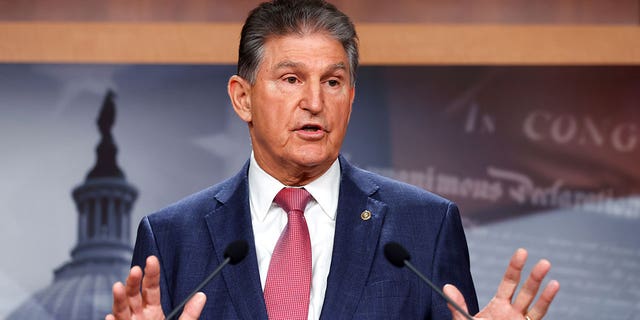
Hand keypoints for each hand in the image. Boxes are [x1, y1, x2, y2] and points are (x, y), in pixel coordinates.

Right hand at [105, 256, 206, 319]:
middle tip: (136, 269)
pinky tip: (110, 317)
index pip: (151, 288)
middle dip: (133, 282)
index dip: (151, 274)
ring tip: (119, 286)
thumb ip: (190, 314)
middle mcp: (137, 317)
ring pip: (120, 310)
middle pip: (133, 295)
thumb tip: (201, 296)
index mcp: (152, 312)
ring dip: (119, 298)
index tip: (152, 260)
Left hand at [444, 248, 559, 319]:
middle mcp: (514, 312)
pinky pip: (538, 318)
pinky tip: (552, 295)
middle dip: (535, 277)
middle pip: (527, 291)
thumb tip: (447, 287)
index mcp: (500, 305)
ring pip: (537, 307)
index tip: (522, 252)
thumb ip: (459, 306)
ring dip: (546, 295)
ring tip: (554, 282)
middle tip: (544, 262)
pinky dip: (546, 305)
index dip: (515, 267)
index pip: (509, 282)